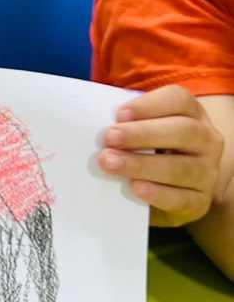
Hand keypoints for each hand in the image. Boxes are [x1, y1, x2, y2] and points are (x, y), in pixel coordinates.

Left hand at [99, 86, 222, 226]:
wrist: (175, 188)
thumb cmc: (151, 149)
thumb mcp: (143, 129)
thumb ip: (126, 123)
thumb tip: (93, 121)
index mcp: (192, 113)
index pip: (179, 100)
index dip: (149, 105)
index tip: (119, 114)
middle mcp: (207, 140)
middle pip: (182, 131)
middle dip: (142, 134)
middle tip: (109, 138)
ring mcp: (208, 172)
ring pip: (180, 167)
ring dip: (142, 165)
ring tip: (111, 163)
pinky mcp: (201, 201)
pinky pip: (182, 198)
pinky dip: (157, 194)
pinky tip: (135, 188)